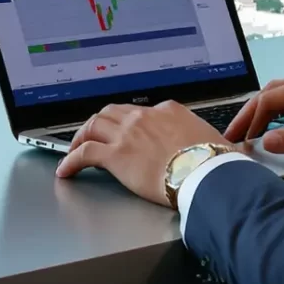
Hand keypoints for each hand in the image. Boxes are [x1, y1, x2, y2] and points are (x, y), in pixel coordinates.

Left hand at [56, 101, 223, 204]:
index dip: (128, 122)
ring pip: (94, 126)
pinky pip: (85, 152)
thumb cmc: (214, 161)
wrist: (207, 173)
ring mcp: (128, 134)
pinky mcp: (116, 155)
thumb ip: (204, 138)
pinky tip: (66, 169)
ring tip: (75, 148)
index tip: (126, 131)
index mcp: (168, 111)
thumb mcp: (214, 139)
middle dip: (99, 122)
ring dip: (81, 136)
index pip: (140, 112)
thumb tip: (217, 145)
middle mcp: (144, 117)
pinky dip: (71, 159)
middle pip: (112, 113)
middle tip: (92, 133)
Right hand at [223, 70, 283, 163]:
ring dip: (261, 114)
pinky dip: (276, 115)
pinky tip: (269, 128)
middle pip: (271, 92)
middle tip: (232, 135)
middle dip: (250, 113)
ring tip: (245, 133)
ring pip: (280, 96)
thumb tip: (267, 141)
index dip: (250, 118)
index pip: (271, 97)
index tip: (237, 138)